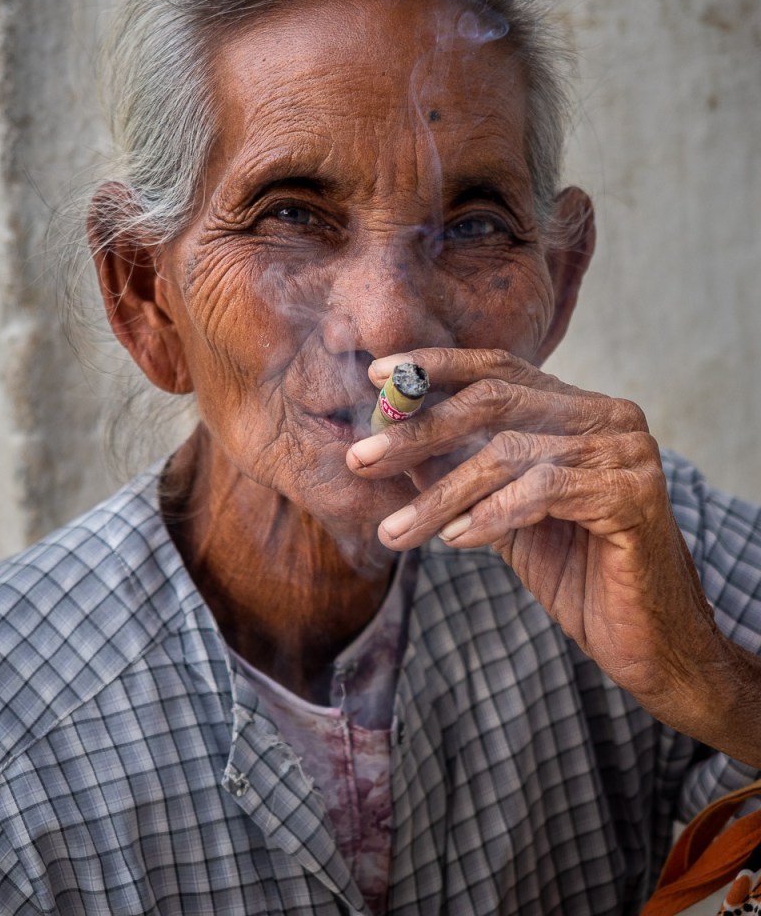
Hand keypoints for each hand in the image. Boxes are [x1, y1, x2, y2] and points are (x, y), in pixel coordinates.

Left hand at [347, 348, 760, 763]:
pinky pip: (544, 490)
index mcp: (578, 409)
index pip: (498, 368)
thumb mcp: (500, 516)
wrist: (651, 645)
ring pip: (509, 451)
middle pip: (495, 401)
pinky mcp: (634, 494)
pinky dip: (491, 515)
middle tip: (362, 461)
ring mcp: (626, 451)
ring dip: (440, 493)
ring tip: (397, 532)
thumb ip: (458, 473)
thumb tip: (388, 438)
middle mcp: (607, 417)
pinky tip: (457, 541)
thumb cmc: (578, 575)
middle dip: (419, 431)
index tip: (377, 376)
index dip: (434, 367)